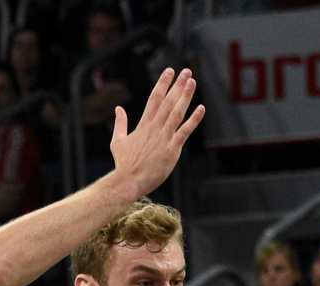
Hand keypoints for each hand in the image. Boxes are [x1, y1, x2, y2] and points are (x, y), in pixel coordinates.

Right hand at [109, 68, 205, 199]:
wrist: (128, 181)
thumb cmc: (123, 164)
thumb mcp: (117, 141)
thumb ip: (120, 123)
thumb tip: (118, 108)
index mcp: (143, 124)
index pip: (154, 98)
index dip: (163, 83)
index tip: (170, 71)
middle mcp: (154, 128)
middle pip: (167, 101)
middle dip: (177, 85)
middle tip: (186, 71)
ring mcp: (164, 138)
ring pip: (176, 112)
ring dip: (185, 96)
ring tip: (192, 82)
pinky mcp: (171, 150)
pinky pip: (184, 131)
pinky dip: (193, 120)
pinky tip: (201, 108)